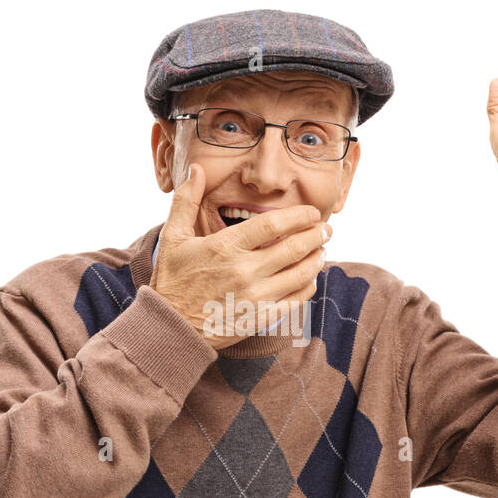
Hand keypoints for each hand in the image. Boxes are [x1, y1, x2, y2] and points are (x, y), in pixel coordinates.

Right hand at [150, 163, 329, 350]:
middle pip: (294, 248)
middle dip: (316, 235)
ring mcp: (254, 297)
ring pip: (300, 274)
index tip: (311, 213)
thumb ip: (185, 200)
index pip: (273, 224)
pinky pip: (295, 300)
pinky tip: (310, 277)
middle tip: (326, 228)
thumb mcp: (173, 237)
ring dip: (317, 259)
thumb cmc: (172, 280)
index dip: (299, 216)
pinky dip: (308, 286)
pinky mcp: (260, 318)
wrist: (171, 327)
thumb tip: (195, 169)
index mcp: (225, 247)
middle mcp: (244, 272)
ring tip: (322, 250)